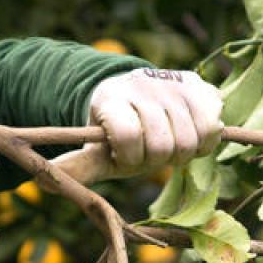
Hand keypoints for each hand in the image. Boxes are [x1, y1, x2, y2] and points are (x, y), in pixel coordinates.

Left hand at [86, 68, 223, 175]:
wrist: (135, 93)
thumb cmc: (116, 132)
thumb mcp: (97, 150)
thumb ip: (80, 166)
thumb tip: (48, 180)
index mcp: (112, 98)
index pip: (128, 137)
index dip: (129, 158)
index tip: (125, 157)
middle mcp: (144, 84)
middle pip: (163, 143)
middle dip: (157, 160)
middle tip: (151, 154)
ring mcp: (174, 82)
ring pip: (192, 137)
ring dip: (183, 154)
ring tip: (170, 148)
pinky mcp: (200, 85)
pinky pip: (214, 125)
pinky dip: (205, 141)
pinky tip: (191, 137)